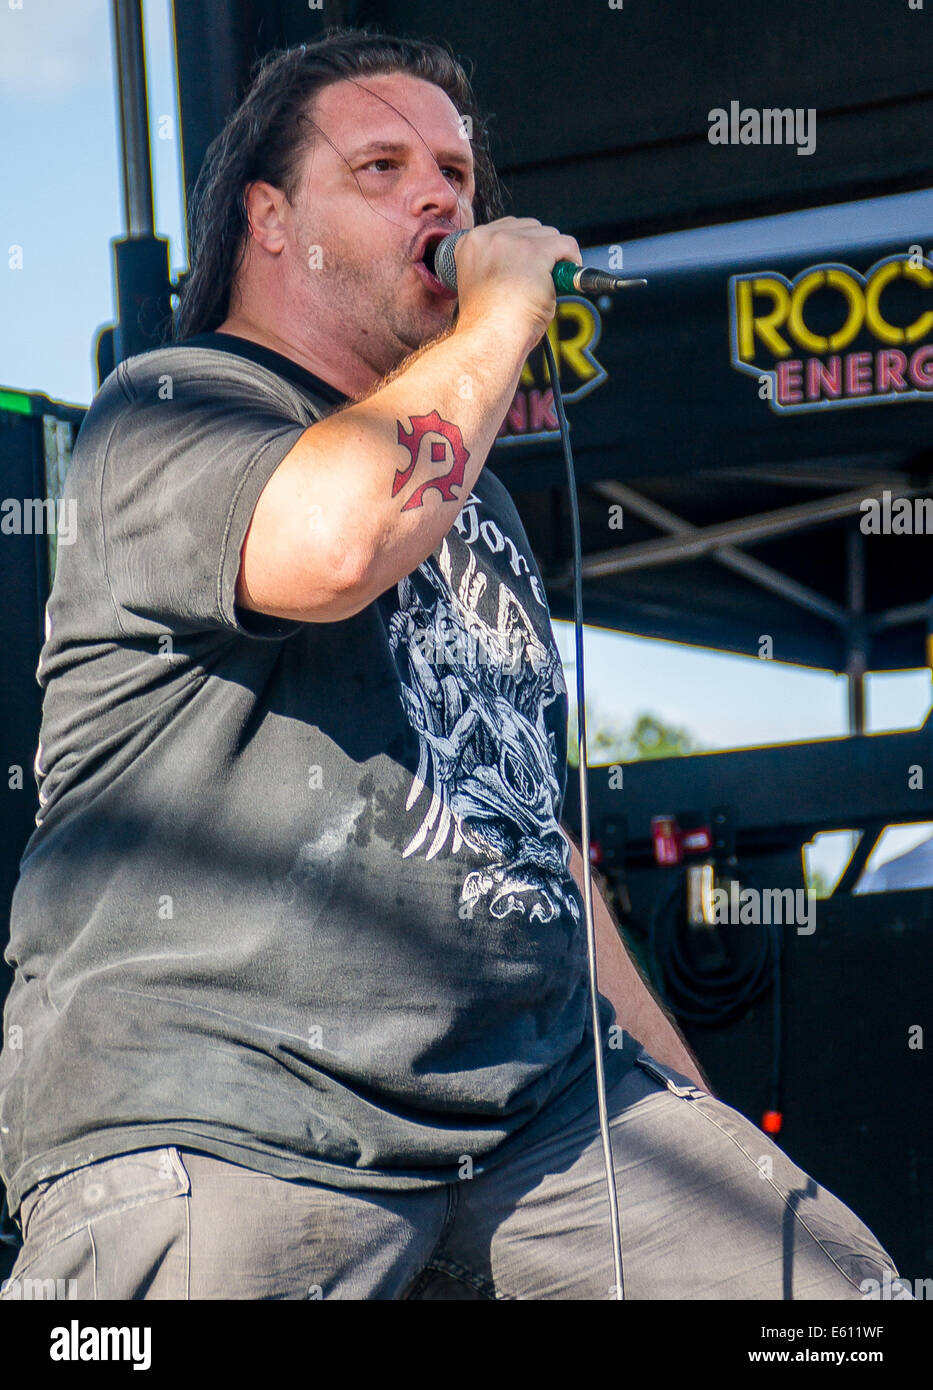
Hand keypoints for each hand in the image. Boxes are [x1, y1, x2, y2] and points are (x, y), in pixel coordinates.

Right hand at [453, 217, 582, 344]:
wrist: (489, 339)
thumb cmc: (487, 325)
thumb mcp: (486, 283)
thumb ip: (502, 264)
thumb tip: (533, 260)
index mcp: (470, 243)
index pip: (508, 229)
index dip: (524, 248)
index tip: (529, 266)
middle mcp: (488, 236)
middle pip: (531, 227)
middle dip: (540, 251)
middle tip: (541, 279)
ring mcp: (511, 242)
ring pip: (549, 234)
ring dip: (554, 258)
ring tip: (547, 285)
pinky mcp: (534, 252)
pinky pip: (566, 245)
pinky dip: (571, 261)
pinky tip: (565, 280)